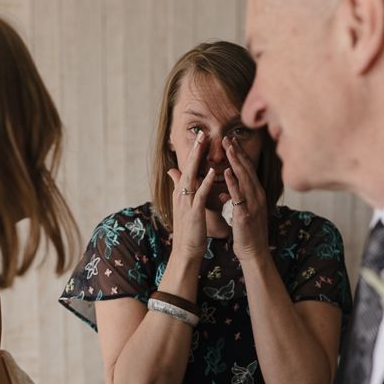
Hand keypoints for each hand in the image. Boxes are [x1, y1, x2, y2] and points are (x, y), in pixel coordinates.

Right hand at [166, 131, 215, 261]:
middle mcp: (181, 194)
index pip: (187, 168)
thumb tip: (172, 171)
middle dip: (194, 150)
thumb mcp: (182, 205)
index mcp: (181, 192)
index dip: (193, 153)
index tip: (200, 137)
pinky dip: (205, 182)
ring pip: (191, 176)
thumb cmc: (188, 230)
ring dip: (197, 159)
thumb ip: (178, 187)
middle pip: (187, 167)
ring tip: (203, 144)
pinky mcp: (194, 211)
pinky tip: (211, 171)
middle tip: (201, 132)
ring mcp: (186, 202)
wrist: (185, 251)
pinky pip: (200, 194)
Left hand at [220, 135, 269, 265]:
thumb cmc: (246, 233)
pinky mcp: (246, 214)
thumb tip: (224, 192)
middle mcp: (257, 195)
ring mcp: (253, 204)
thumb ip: (234, 200)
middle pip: (247, 169)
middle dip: (237, 152)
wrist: (253, 252)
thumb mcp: (240, 212)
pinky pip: (239, 196)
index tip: (230, 141)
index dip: (239, 154)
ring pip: (244, 178)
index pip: (247, 169)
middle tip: (227, 137)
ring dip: (235, 162)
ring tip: (227, 147)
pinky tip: (226, 172)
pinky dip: (233, 183)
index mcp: (256, 193)